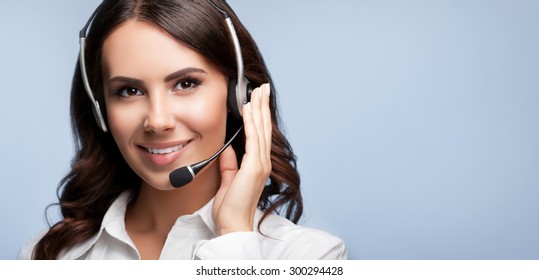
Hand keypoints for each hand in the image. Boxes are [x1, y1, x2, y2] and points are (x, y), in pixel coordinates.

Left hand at [212, 83, 271, 235]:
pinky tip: (248, 109)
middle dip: (263, 106)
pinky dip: (251, 122)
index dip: (260, 116)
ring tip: (258, 92)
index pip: (260, 135)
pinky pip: (252, 139)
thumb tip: (229, 148)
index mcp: (257, 165)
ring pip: (261, 130)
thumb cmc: (231, 207)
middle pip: (264, 128)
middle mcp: (262, 163)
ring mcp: (260, 165)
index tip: (258, 100)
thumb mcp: (228, 180)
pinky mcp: (253, 167)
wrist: (232, 224)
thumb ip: (230, 163)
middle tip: (262, 88)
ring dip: (259, 109)